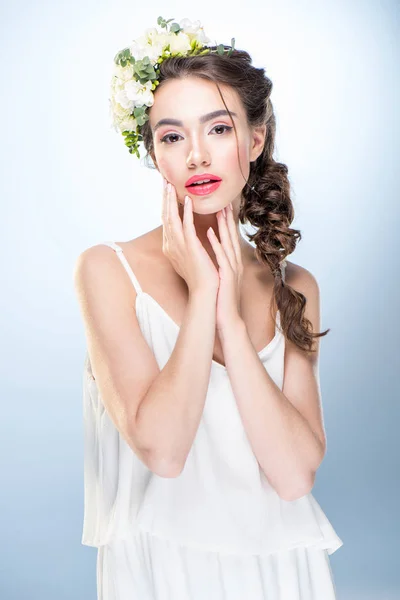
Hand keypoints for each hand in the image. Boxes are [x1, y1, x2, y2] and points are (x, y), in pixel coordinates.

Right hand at [161, 179, 219, 294]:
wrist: (205, 292)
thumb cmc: (202, 276)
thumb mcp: (191, 255)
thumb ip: (188, 242)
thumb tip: (190, 231)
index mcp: (171, 246)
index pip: (166, 220)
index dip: (166, 203)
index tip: (167, 189)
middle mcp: (171, 245)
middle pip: (165, 216)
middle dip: (164, 197)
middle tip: (164, 180)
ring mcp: (178, 246)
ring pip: (171, 218)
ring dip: (171, 200)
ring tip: (171, 185)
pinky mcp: (189, 247)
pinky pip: (185, 226)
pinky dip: (186, 212)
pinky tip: (187, 200)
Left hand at [207, 204, 243, 332]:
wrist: (227, 320)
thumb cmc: (222, 300)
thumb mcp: (222, 279)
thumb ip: (220, 267)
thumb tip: (214, 256)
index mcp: (232, 263)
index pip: (230, 239)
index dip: (227, 223)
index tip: (223, 207)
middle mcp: (234, 263)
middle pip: (231, 236)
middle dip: (228, 218)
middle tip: (223, 200)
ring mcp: (232, 269)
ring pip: (228, 242)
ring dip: (223, 225)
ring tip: (218, 209)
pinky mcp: (226, 276)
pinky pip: (220, 256)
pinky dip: (215, 243)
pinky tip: (209, 232)